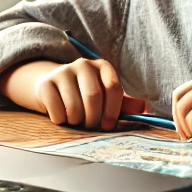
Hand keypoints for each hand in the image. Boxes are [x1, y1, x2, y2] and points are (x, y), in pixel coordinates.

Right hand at [15, 59, 148, 130]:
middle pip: (93, 97)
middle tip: (91, 126)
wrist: (52, 88)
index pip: (113, 87)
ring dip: (77, 122)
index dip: (113, 110)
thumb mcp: (106, 98)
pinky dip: (61, 121)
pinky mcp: (45, 83)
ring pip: (74, 107)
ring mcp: (63, 72)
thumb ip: (125, 104)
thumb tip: (145, 110)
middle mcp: (83, 64)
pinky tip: (61, 116)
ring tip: (77, 120)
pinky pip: (57, 111)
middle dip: (94, 119)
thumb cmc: (84, 96)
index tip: (109, 125)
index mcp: (102, 67)